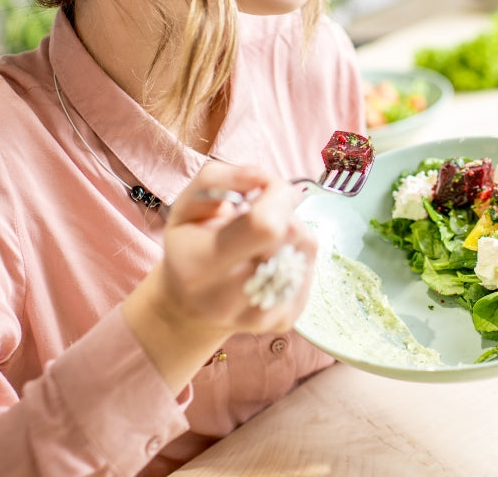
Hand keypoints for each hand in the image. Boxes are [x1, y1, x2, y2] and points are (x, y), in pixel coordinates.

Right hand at [123, 162, 314, 390]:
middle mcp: (228, 299)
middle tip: (260, 213)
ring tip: (263, 238)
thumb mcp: (186, 205)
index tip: (264, 188)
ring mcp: (261, 316)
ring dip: (292, 230)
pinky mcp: (285, 321)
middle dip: (283, 210)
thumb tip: (264, 176)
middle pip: (291, 234)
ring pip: (306, 248)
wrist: (189, 307)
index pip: (264, 225)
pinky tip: (272, 258)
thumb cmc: (189, 246)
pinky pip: (311, 267)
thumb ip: (219, 179)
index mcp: (200, 266)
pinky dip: (297, 253)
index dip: (276, 195)